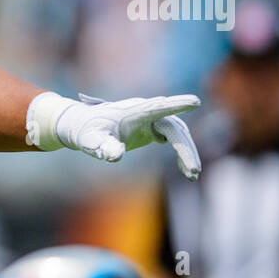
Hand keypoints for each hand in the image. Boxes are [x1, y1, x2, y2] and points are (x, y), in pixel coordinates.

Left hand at [29, 91, 201, 179]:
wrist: (83, 127)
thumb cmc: (87, 132)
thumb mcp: (91, 141)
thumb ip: (102, 146)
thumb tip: (115, 155)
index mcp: (134, 111)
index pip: (159, 106)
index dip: (176, 105)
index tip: (195, 102)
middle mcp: (147, 112)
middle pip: (174, 127)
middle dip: (186, 148)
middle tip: (193, 171)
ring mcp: (151, 119)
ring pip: (177, 133)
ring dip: (187, 152)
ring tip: (192, 175)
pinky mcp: (152, 128)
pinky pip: (173, 138)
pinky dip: (182, 153)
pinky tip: (186, 171)